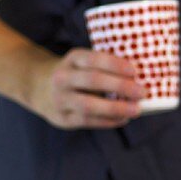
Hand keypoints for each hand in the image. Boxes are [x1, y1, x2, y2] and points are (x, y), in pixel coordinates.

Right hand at [27, 46, 145, 129]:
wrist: (38, 87)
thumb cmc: (74, 74)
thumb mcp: (81, 62)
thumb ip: (102, 67)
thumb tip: (139, 77)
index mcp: (71, 59)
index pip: (93, 59)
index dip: (114, 64)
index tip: (134, 70)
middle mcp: (63, 78)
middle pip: (92, 80)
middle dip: (120, 86)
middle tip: (142, 91)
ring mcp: (60, 99)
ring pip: (89, 105)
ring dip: (116, 108)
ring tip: (136, 110)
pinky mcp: (62, 118)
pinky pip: (87, 121)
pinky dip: (108, 121)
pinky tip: (123, 119)